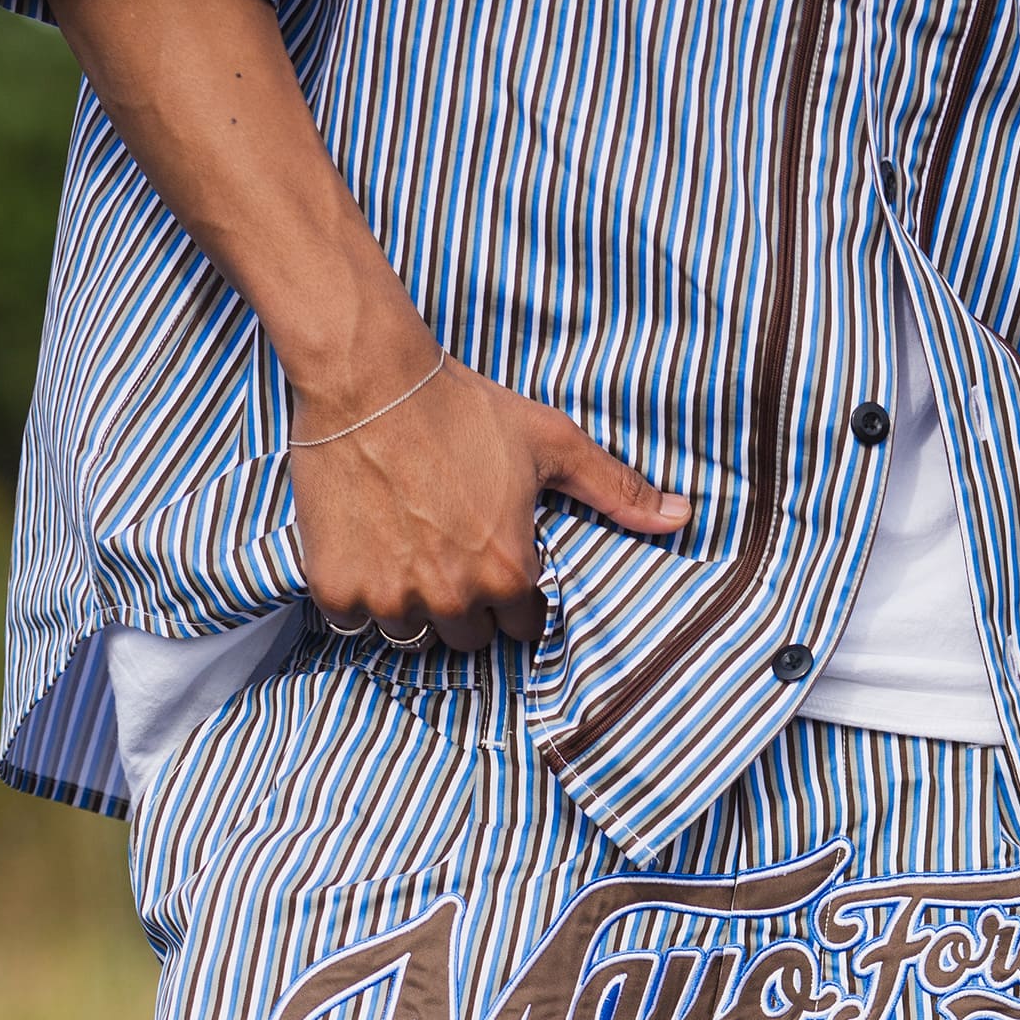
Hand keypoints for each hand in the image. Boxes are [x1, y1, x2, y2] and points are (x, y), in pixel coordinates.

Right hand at [291, 349, 688, 652]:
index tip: (493, 558)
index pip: (522, 628)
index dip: (513, 595)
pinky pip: (354, 623)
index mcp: (509, 574)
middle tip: (447, 551)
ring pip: (410, 636)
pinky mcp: (338, 590)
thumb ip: (615, 488)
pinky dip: (358, 597)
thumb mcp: (551, 442)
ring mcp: (392, 599)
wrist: (369, 380)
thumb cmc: (464, 406)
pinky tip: (367, 551)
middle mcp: (453, 598)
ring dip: (411, 607)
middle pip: (467, 639)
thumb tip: (682, 517)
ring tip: (406, 550)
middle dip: (464, 605)